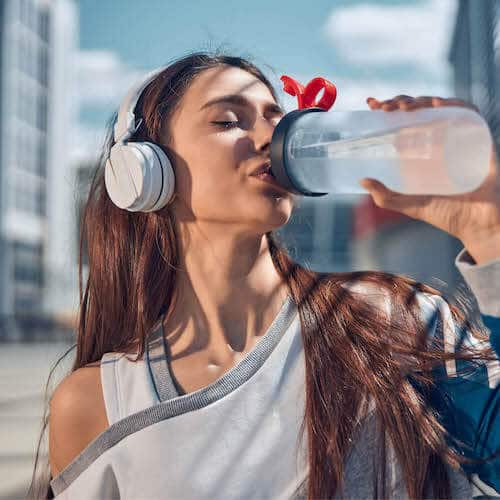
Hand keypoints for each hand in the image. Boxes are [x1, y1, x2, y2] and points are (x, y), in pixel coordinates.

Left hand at [360, 95, 499, 254]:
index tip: (371, 104)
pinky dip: (454, 105)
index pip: (405, 120)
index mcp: (424, 151)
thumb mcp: (411, 205)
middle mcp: (441, 140)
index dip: (390, 107)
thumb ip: (386, 197)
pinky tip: (436, 105)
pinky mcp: (479, 140)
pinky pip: (470, 114)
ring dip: (422, 101)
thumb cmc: (448, 215)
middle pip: (421, 109)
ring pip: (442, 107)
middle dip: (401, 101)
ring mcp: (459, 138)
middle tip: (384, 107)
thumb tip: (362, 181)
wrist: (478, 225)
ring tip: (404, 107)